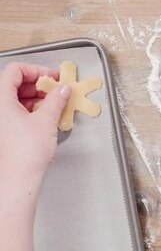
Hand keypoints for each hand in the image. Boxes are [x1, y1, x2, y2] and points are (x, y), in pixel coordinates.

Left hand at [0, 62, 71, 188]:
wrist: (16, 181)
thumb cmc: (25, 153)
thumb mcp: (46, 120)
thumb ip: (56, 99)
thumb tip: (63, 88)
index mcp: (0, 100)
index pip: (14, 70)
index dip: (36, 70)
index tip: (53, 78)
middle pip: (14, 83)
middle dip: (37, 84)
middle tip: (56, 91)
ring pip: (14, 98)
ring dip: (35, 97)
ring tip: (53, 105)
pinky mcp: (3, 131)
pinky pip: (14, 112)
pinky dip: (30, 109)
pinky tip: (44, 117)